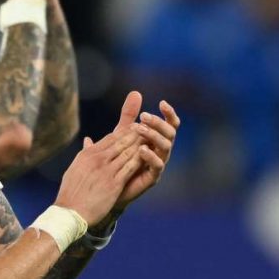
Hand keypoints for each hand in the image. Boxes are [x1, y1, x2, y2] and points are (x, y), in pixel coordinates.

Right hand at [54, 122, 142, 225]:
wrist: (70, 212)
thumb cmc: (70, 192)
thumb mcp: (74, 168)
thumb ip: (84, 153)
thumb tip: (88, 140)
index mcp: (87, 155)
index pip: (109, 138)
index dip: (124, 131)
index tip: (134, 126)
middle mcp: (97, 159)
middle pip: (120, 142)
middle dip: (135, 134)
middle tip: (148, 128)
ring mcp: (106, 171)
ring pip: (127, 153)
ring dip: (140, 145)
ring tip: (152, 139)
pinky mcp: (114, 184)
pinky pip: (130, 168)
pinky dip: (140, 160)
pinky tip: (149, 156)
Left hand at [110, 91, 179, 215]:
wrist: (107, 187)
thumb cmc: (117, 159)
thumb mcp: (122, 134)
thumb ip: (128, 116)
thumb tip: (136, 92)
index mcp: (157, 139)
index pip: (170, 124)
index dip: (169, 114)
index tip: (162, 103)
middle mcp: (161, 151)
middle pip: (170, 133)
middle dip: (159, 123)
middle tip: (144, 116)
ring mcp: (158, 164)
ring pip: (166, 147)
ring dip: (154, 136)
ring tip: (140, 129)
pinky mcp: (152, 177)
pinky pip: (158, 166)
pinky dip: (151, 156)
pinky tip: (141, 149)